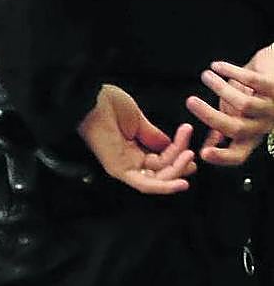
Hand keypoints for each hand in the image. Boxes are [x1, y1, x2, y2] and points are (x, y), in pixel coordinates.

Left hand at [78, 84, 195, 194]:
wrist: (94, 98)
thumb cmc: (110, 104)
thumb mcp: (139, 121)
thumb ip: (155, 137)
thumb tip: (172, 147)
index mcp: (133, 148)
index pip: (161, 158)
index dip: (177, 152)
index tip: (189, 139)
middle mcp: (129, 160)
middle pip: (161, 171)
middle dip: (180, 164)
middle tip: (192, 155)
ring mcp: (123, 166)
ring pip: (157, 179)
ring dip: (176, 170)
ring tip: (189, 157)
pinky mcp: (118, 170)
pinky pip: (144, 185)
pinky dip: (164, 186)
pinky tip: (181, 182)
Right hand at [186, 47, 273, 165]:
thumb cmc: (254, 94)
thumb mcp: (238, 113)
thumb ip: (224, 125)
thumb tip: (208, 143)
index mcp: (253, 136)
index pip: (239, 154)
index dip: (222, 156)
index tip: (202, 153)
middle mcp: (265, 125)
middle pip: (237, 128)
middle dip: (210, 116)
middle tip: (190, 100)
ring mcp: (272, 107)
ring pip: (244, 104)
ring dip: (220, 88)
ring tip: (205, 75)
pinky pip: (251, 80)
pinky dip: (230, 71)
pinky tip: (216, 66)